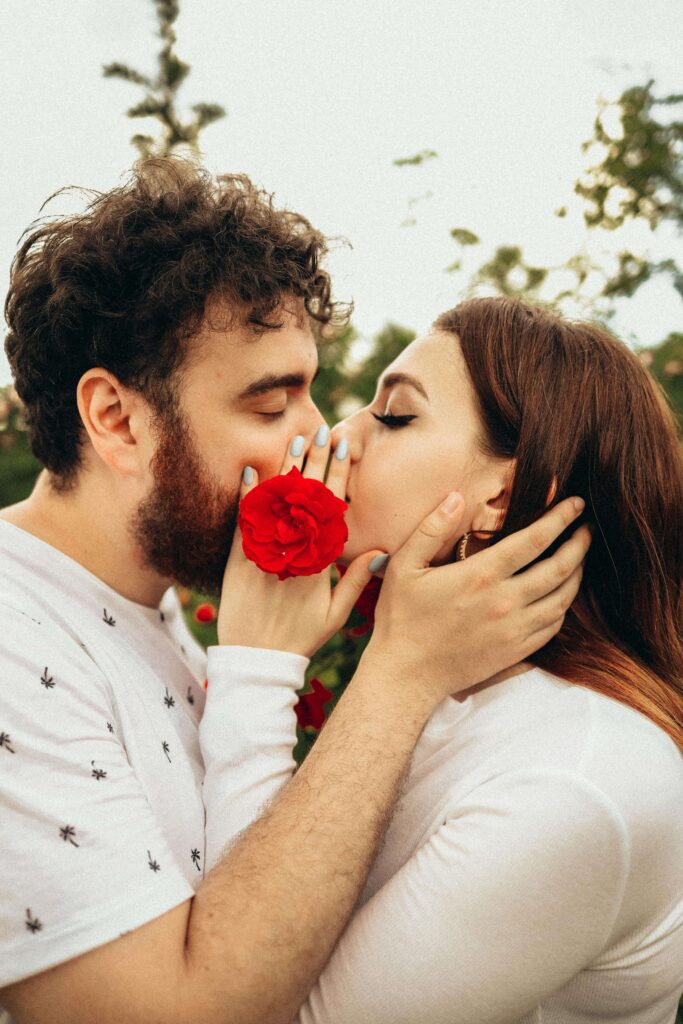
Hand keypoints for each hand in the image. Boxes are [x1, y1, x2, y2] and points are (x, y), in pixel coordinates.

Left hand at [217, 428, 387, 655]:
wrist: (256, 658)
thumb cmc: (300, 638)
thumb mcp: (336, 614)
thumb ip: (357, 580)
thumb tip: (383, 552)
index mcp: (320, 560)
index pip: (331, 507)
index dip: (337, 474)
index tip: (342, 447)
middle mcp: (295, 550)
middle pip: (306, 496)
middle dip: (314, 460)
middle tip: (320, 431)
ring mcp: (267, 552)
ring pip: (278, 503)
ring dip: (286, 469)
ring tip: (295, 440)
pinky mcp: (240, 558)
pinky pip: (245, 521)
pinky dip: (248, 496)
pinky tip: (251, 471)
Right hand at [362, 493, 590, 705]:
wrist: (406, 675)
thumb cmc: (401, 618)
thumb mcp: (404, 566)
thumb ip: (431, 528)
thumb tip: (455, 497)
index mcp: (480, 575)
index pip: (535, 540)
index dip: (560, 518)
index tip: (575, 504)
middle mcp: (504, 602)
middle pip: (559, 568)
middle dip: (579, 543)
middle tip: (587, 528)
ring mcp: (514, 630)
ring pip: (563, 599)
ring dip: (577, 574)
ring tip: (580, 558)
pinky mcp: (516, 651)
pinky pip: (553, 626)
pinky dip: (564, 607)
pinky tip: (561, 595)